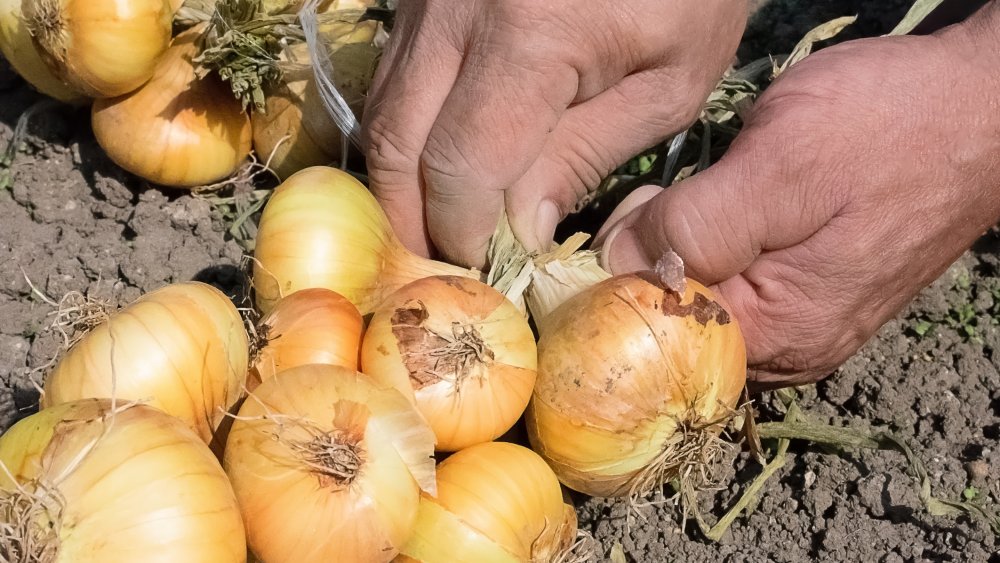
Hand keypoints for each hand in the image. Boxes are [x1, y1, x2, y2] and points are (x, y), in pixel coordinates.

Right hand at [363, 0, 746, 266]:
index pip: (462, 170)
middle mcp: (454, 11)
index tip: (491, 272)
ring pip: (382, 114)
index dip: (466, 236)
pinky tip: (438, 168)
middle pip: (396, 147)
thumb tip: (516, 236)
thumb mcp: (665, 85)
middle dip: (414, 222)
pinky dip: (407, 136)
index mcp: (530, 34)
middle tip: (447, 267)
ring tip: (440, 228)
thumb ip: (583, 160)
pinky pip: (391, 80)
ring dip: (403, 183)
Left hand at [596, 10, 999, 388]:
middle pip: (674, 328)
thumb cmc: (888, 129)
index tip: (620, 222)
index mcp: (778, 333)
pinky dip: (711, 248)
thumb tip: (615, 265)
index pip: (656, 340)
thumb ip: (694, 226)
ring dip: (678, 251)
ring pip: (701, 302)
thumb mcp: (782, 165)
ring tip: (695, 193)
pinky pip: (735, 286)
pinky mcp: (811, 292)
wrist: (980, 108)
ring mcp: (803, 323)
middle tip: (658, 195)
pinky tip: (722, 205)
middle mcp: (790, 347)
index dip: (619, 282)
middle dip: (647, 264)